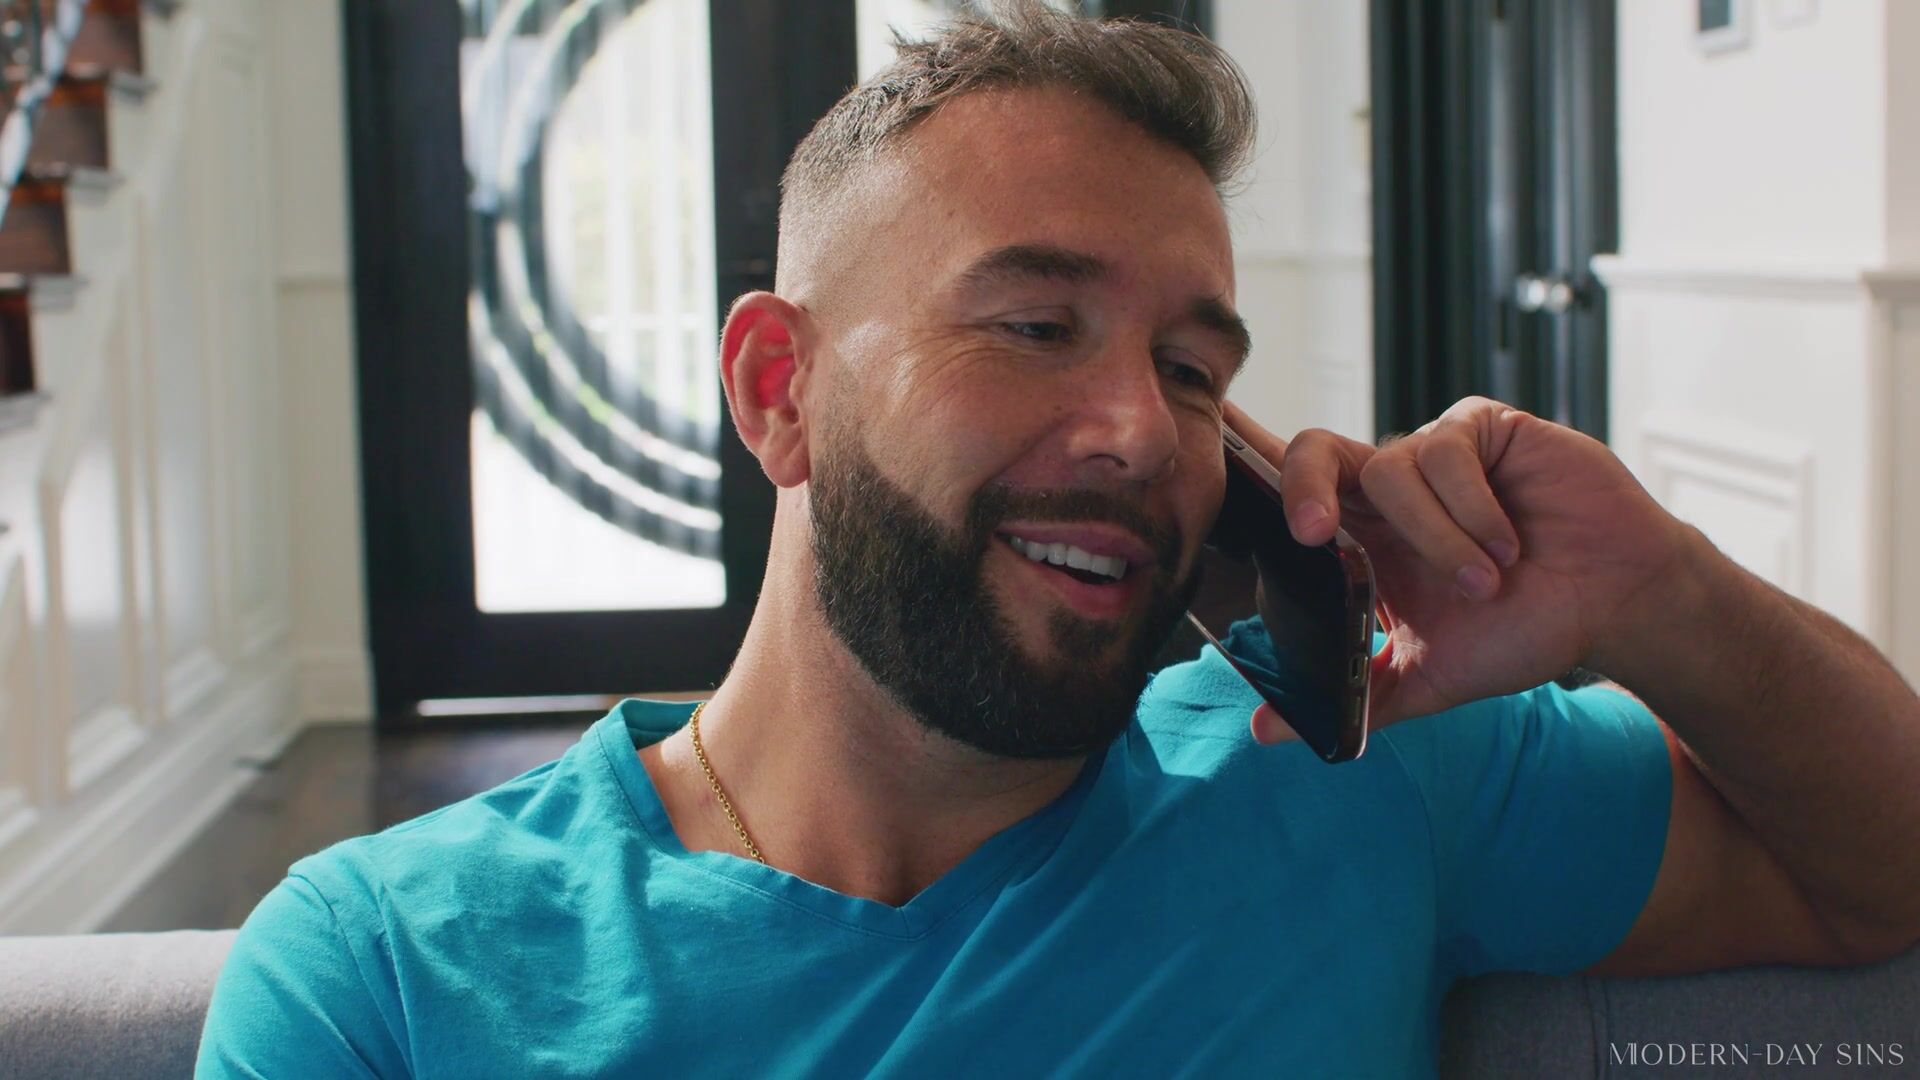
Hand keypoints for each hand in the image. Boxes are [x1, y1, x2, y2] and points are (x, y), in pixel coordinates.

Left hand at [1223, 397, 1697, 732]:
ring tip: (1481, 582)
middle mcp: (1386, 488)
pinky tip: (1508, 543)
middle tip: (1310, 534)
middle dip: (1300, 487)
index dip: (1243, 470)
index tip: (1203, 464)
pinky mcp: (1483, 428)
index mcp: (1360, 537)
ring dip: (1434, 537)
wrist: (1617, 605)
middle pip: (1312, 452)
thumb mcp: (1430, 677)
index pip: (1286, 493)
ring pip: (1391, 470)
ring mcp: (1433, 452)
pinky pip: (1446, 450)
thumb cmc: (1523, 630)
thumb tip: (1264, 731)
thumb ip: (1355, 698)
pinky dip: (1472, 508)